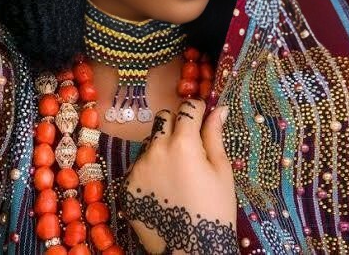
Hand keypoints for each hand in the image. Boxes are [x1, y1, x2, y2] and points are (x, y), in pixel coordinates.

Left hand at [118, 101, 237, 253]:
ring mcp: (138, 168)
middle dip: (177, 124)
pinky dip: (151, 170)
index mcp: (183, 143)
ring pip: (150, 143)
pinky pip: (139, 166)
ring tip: (177, 172)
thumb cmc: (215, 210)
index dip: (196, 109)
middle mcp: (156, 150)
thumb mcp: (221, 171)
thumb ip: (214, 135)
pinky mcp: (127, 185)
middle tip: (190, 144)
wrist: (193, 252)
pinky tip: (164, 188)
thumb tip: (218, 108)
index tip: (202, 115)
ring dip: (162, 148)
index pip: (186, 108)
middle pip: (163, 120)